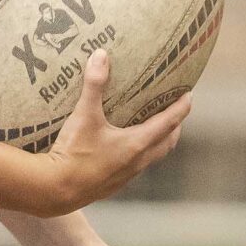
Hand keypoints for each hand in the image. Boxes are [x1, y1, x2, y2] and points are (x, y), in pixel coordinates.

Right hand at [39, 52, 186, 215]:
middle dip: (174, 126)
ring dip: (158, 141)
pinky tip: (124, 148)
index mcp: (137, 143)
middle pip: (167, 142)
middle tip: (174, 111)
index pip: (169, 122)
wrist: (56, 190)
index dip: (181, 108)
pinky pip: (136, 167)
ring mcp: (127, 176)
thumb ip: (94, 85)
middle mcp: (137, 161)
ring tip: (153, 127)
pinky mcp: (113, 185)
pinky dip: (140, 154)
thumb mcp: (84, 115)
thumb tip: (100, 55)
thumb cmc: (73, 153)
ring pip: (153, 156)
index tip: (189, 95)